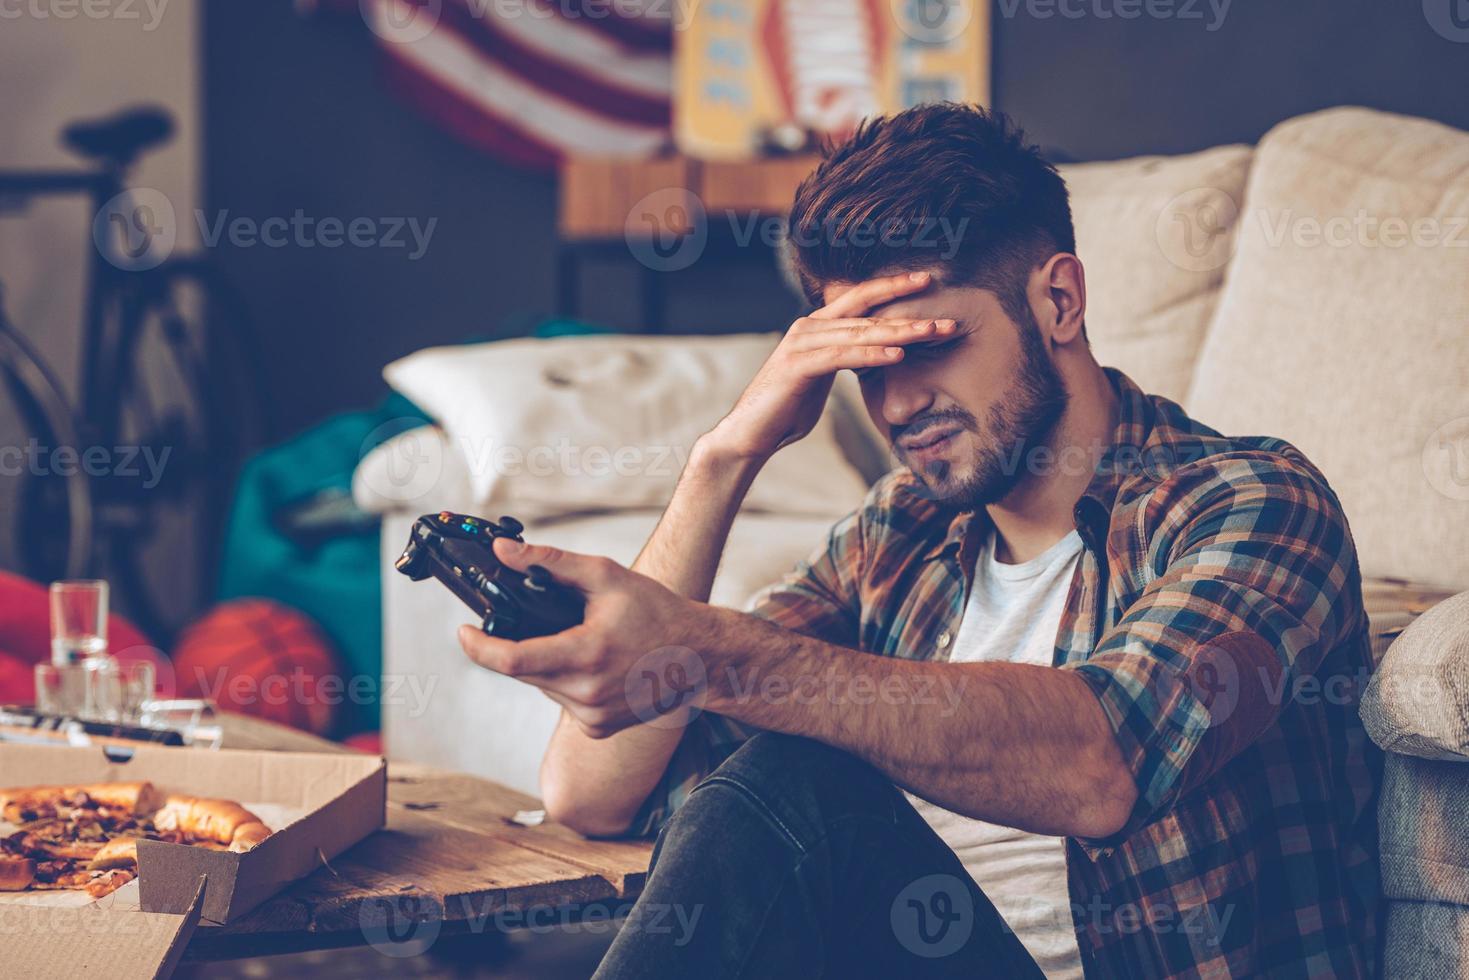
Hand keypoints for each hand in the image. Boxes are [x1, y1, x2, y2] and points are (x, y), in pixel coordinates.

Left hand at [456, 537, 713, 738]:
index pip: (512, 660)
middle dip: (521, 644)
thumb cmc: (657, 612)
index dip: (478, 647)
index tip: (462, 631)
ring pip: (542, 686)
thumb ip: (550, 563)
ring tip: (583, 639)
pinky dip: (567, 681)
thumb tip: (504, 551)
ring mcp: (591, 717)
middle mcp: (586, 694)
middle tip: (546, 621)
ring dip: (546, 663)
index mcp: (586, 655)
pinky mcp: (596, 729)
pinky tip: (595, 665)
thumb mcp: (605, 576)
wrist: (700, 657)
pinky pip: (562, 701)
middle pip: (524, 670)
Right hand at [705, 270, 954, 459]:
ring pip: (859, 332)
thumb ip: (842, 358)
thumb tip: (871, 353)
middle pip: (867, 312)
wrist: (750, 434)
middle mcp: (808, 327)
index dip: (894, 287)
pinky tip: (897, 354)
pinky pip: (842, 356)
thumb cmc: (787, 410)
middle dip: (909, 310)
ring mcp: (801, 344)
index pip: (861, 299)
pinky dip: (871, 354)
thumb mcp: (822, 376)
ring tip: (932, 331)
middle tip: (946, 315)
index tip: (928, 281)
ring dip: (900, 331)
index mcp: (816, 326)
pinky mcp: (797, 366)